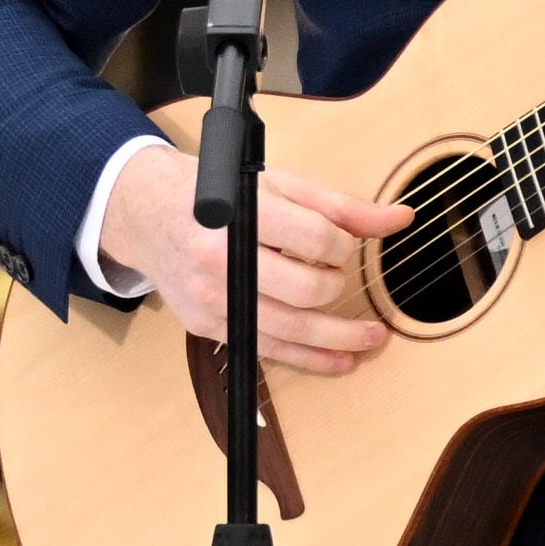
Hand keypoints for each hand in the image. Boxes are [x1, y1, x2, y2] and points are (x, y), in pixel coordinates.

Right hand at [98, 136, 410, 376]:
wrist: (145, 212)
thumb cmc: (213, 194)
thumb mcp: (275, 185)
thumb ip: (339, 206)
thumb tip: (399, 219)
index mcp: (241, 212)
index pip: (315, 238)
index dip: (342, 245)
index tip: (342, 244)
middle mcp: (221, 258)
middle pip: (306, 290)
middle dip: (336, 287)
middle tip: (339, 278)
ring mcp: (211, 297)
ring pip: (290, 331)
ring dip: (339, 339)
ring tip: (370, 338)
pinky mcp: (205, 323)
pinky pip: (265, 349)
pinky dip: (307, 359)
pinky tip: (338, 360)